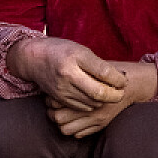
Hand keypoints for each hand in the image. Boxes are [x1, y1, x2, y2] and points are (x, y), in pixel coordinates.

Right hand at [9, 37, 126, 111]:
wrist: (33, 59)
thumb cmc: (61, 51)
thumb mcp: (80, 50)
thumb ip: (97, 64)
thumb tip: (119, 78)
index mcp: (75, 57)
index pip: (103, 72)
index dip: (119, 79)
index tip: (124, 80)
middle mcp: (68, 74)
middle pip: (98, 92)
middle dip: (114, 95)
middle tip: (121, 92)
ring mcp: (62, 89)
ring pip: (92, 102)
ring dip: (105, 101)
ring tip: (110, 94)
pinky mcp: (59, 99)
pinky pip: (82, 107)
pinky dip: (93, 104)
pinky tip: (96, 98)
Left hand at [46, 60, 156, 137]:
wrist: (134, 84)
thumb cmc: (111, 72)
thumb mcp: (93, 67)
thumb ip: (76, 76)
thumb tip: (54, 81)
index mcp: (87, 90)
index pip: (57, 101)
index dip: (51, 100)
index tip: (52, 96)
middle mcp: (91, 107)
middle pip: (58, 118)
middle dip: (53, 113)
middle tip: (54, 107)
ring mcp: (97, 118)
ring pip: (66, 130)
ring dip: (62, 123)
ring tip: (63, 115)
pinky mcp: (101, 124)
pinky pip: (78, 134)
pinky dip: (73, 129)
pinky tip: (75, 120)